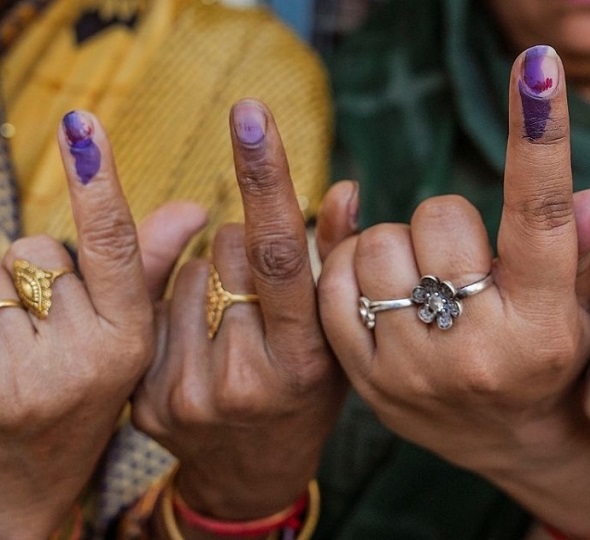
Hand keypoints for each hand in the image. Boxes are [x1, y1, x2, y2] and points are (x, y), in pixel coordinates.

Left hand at [0, 111, 152, 536]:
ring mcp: (18, 377)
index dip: (96, 182)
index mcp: (127, 345)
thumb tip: (198, 207)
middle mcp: (79, 362)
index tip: (83, 124)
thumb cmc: (85, 394)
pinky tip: (4, 352)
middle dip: (38, 273)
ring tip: (20, 345)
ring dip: (5, 292)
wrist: (22, 483)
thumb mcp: (130, 338)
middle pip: (37, 253)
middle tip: (48, 327)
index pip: (111, 246)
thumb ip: (151, 265)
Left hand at [131, 100, 350, 527]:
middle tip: (259, 283)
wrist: (254, 470)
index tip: (250, 114)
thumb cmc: (308, 391)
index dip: (266, 180)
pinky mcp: (148, 401)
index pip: (278, 256)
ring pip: (185, 273)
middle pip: (227, 252)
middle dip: (244, 244)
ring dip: (209, 273)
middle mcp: (246, 381)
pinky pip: (152, 307)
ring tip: (231, 315)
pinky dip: (176, 301)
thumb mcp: (339, 336)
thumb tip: (345, 188)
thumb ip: (339, 261)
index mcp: (304, 360)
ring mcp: (191, 394)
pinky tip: (199, 332)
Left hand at [319, 45, 589, 538]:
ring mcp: (414, 370)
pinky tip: (381, 287)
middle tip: (460, 255)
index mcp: (543, 326)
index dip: (540, 138)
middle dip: (448, 221)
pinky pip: (335, 284)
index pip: (542, 216)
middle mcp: (478, 351)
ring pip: (381, 244)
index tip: (539, 72)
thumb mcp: (578, 308)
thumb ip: (585, 247)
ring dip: (399, 243)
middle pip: (441, 217)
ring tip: (423, 276)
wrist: (509, 441)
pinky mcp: (367, 380)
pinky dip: (355, 267)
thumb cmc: (548, 361)